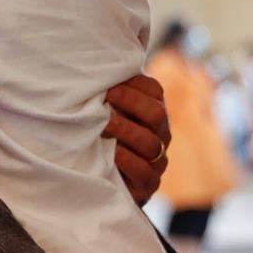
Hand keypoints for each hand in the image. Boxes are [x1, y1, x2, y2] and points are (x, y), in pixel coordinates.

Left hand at [104, 74, 171, 205]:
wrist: (108, 182)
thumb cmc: (104, 139)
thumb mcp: (107, 113)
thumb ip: (108, 95)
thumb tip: (91, 68)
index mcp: (152, 111)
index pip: (154, 90)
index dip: (135, 84)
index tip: (110, 83)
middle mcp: (160, 133)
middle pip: (157, 114)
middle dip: (132, 103)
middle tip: (108, 98)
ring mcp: (157, 160)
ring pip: (151, 143)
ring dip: (126, 131)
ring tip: (104, 126)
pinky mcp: (149, 183)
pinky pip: (144, 171)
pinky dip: (128, 160)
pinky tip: (112, 152)